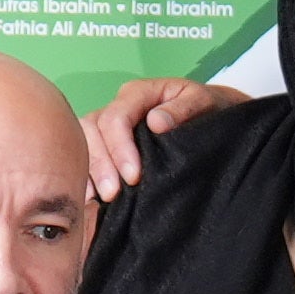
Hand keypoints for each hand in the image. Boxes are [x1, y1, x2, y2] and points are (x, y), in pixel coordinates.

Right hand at [77, 75, 238, 197]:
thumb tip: (156, 122)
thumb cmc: (206, 108)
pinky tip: (92, 200)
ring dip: (90, 172)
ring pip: (84, 142)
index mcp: (137, 93)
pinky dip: (87, 177)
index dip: (120, 148)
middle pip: (92, 129)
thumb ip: (183, 108)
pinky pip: (88, 158)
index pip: (116, 117)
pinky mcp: (109, 145)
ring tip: (101, 199)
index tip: (134, 176)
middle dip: (100, 163)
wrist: (210, 115)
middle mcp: (118, 107)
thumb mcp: (203, 101)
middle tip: (112, 194)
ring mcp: (109, 126)